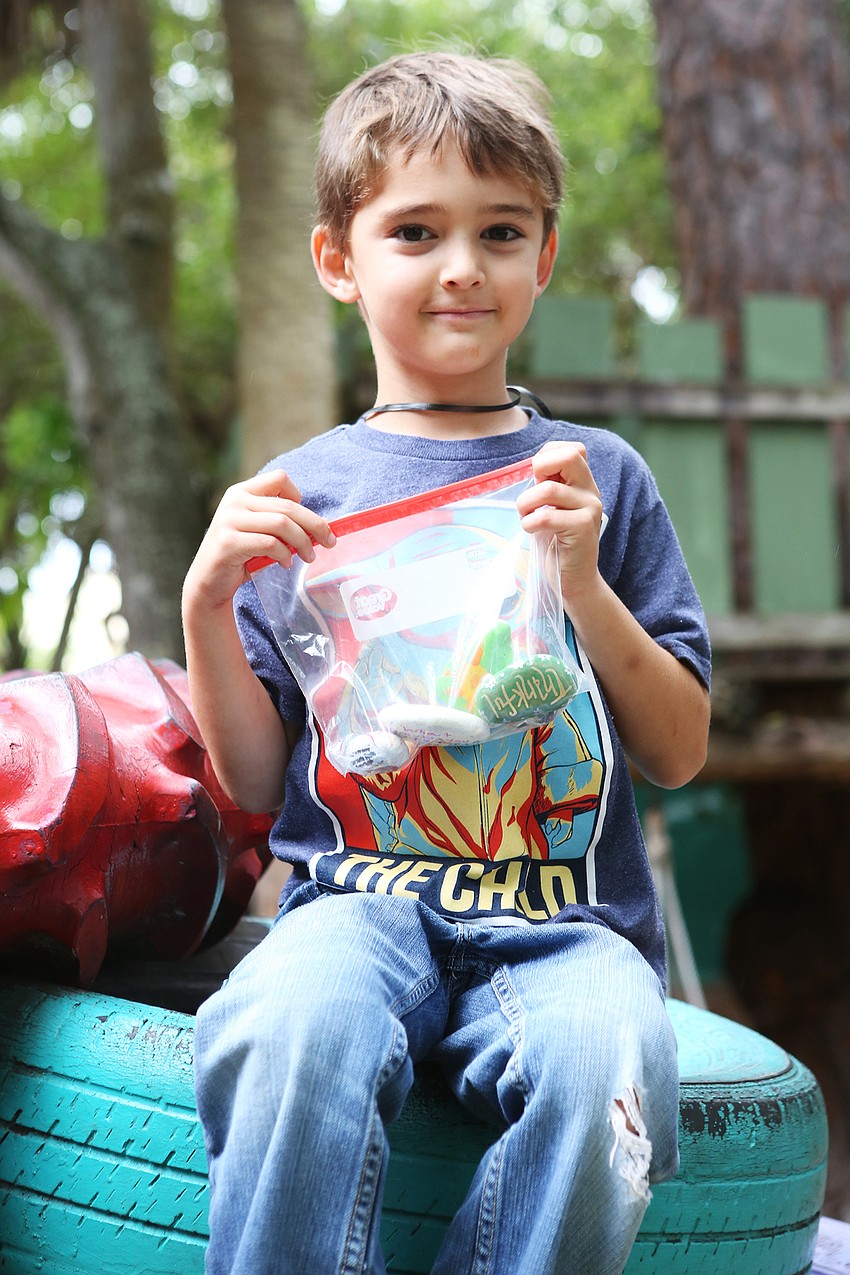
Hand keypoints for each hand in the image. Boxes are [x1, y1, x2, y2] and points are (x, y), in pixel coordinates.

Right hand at [184, 469, 336, 611]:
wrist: (209, 582)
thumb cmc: (240, 556)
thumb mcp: (259, 531)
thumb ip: (280, 522)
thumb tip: (322, 526)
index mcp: (242, 492)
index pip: (279, 478)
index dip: (298, 497)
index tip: (308, 520)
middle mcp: (234, 501)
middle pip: (287, 506)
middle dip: (314, 525)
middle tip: (329, 542)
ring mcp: (229, 520)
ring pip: (282, 523)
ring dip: (302, 542)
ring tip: (309, 556)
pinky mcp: (228, 542)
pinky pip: (269, 543)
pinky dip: (284, 554)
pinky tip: (286, 563)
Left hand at [516, 442, 603, 606]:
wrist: (574, 580)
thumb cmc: (556, 544)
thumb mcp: (552, 508)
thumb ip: (548, 486)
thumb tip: (532, 464)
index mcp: (584, 483)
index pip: (572, 449)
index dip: (547, 456)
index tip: (537, 479)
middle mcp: (591, 491)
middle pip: (569, 456)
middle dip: (540, 469)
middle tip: (533, 493)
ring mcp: (590, 509)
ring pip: (549, 489)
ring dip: (526, 504)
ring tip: (525, 517)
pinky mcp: (583, 528)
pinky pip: (546, 516)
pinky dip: (529, 523)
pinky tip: (530, 530)